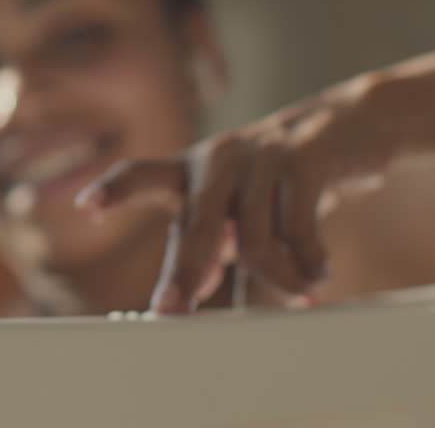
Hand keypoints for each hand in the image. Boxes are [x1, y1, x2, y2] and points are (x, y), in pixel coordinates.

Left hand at [78, 55, 434, 314]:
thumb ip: (211, 248)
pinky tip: (316, 278)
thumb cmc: (276, 179)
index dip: (114, 190)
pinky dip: (309, 265)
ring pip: (256, 240)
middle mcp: (216, 160)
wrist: (347, 125)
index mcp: (189, 172)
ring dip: (280, 279)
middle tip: (172, 309)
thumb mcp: (237, 208)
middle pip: (196, 225)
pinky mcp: (304, 159)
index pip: (141, 175)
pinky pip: (300, 229)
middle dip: (183, 273)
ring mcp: (258, 155)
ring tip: (301, 292)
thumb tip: (186, 300)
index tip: (87, 207)